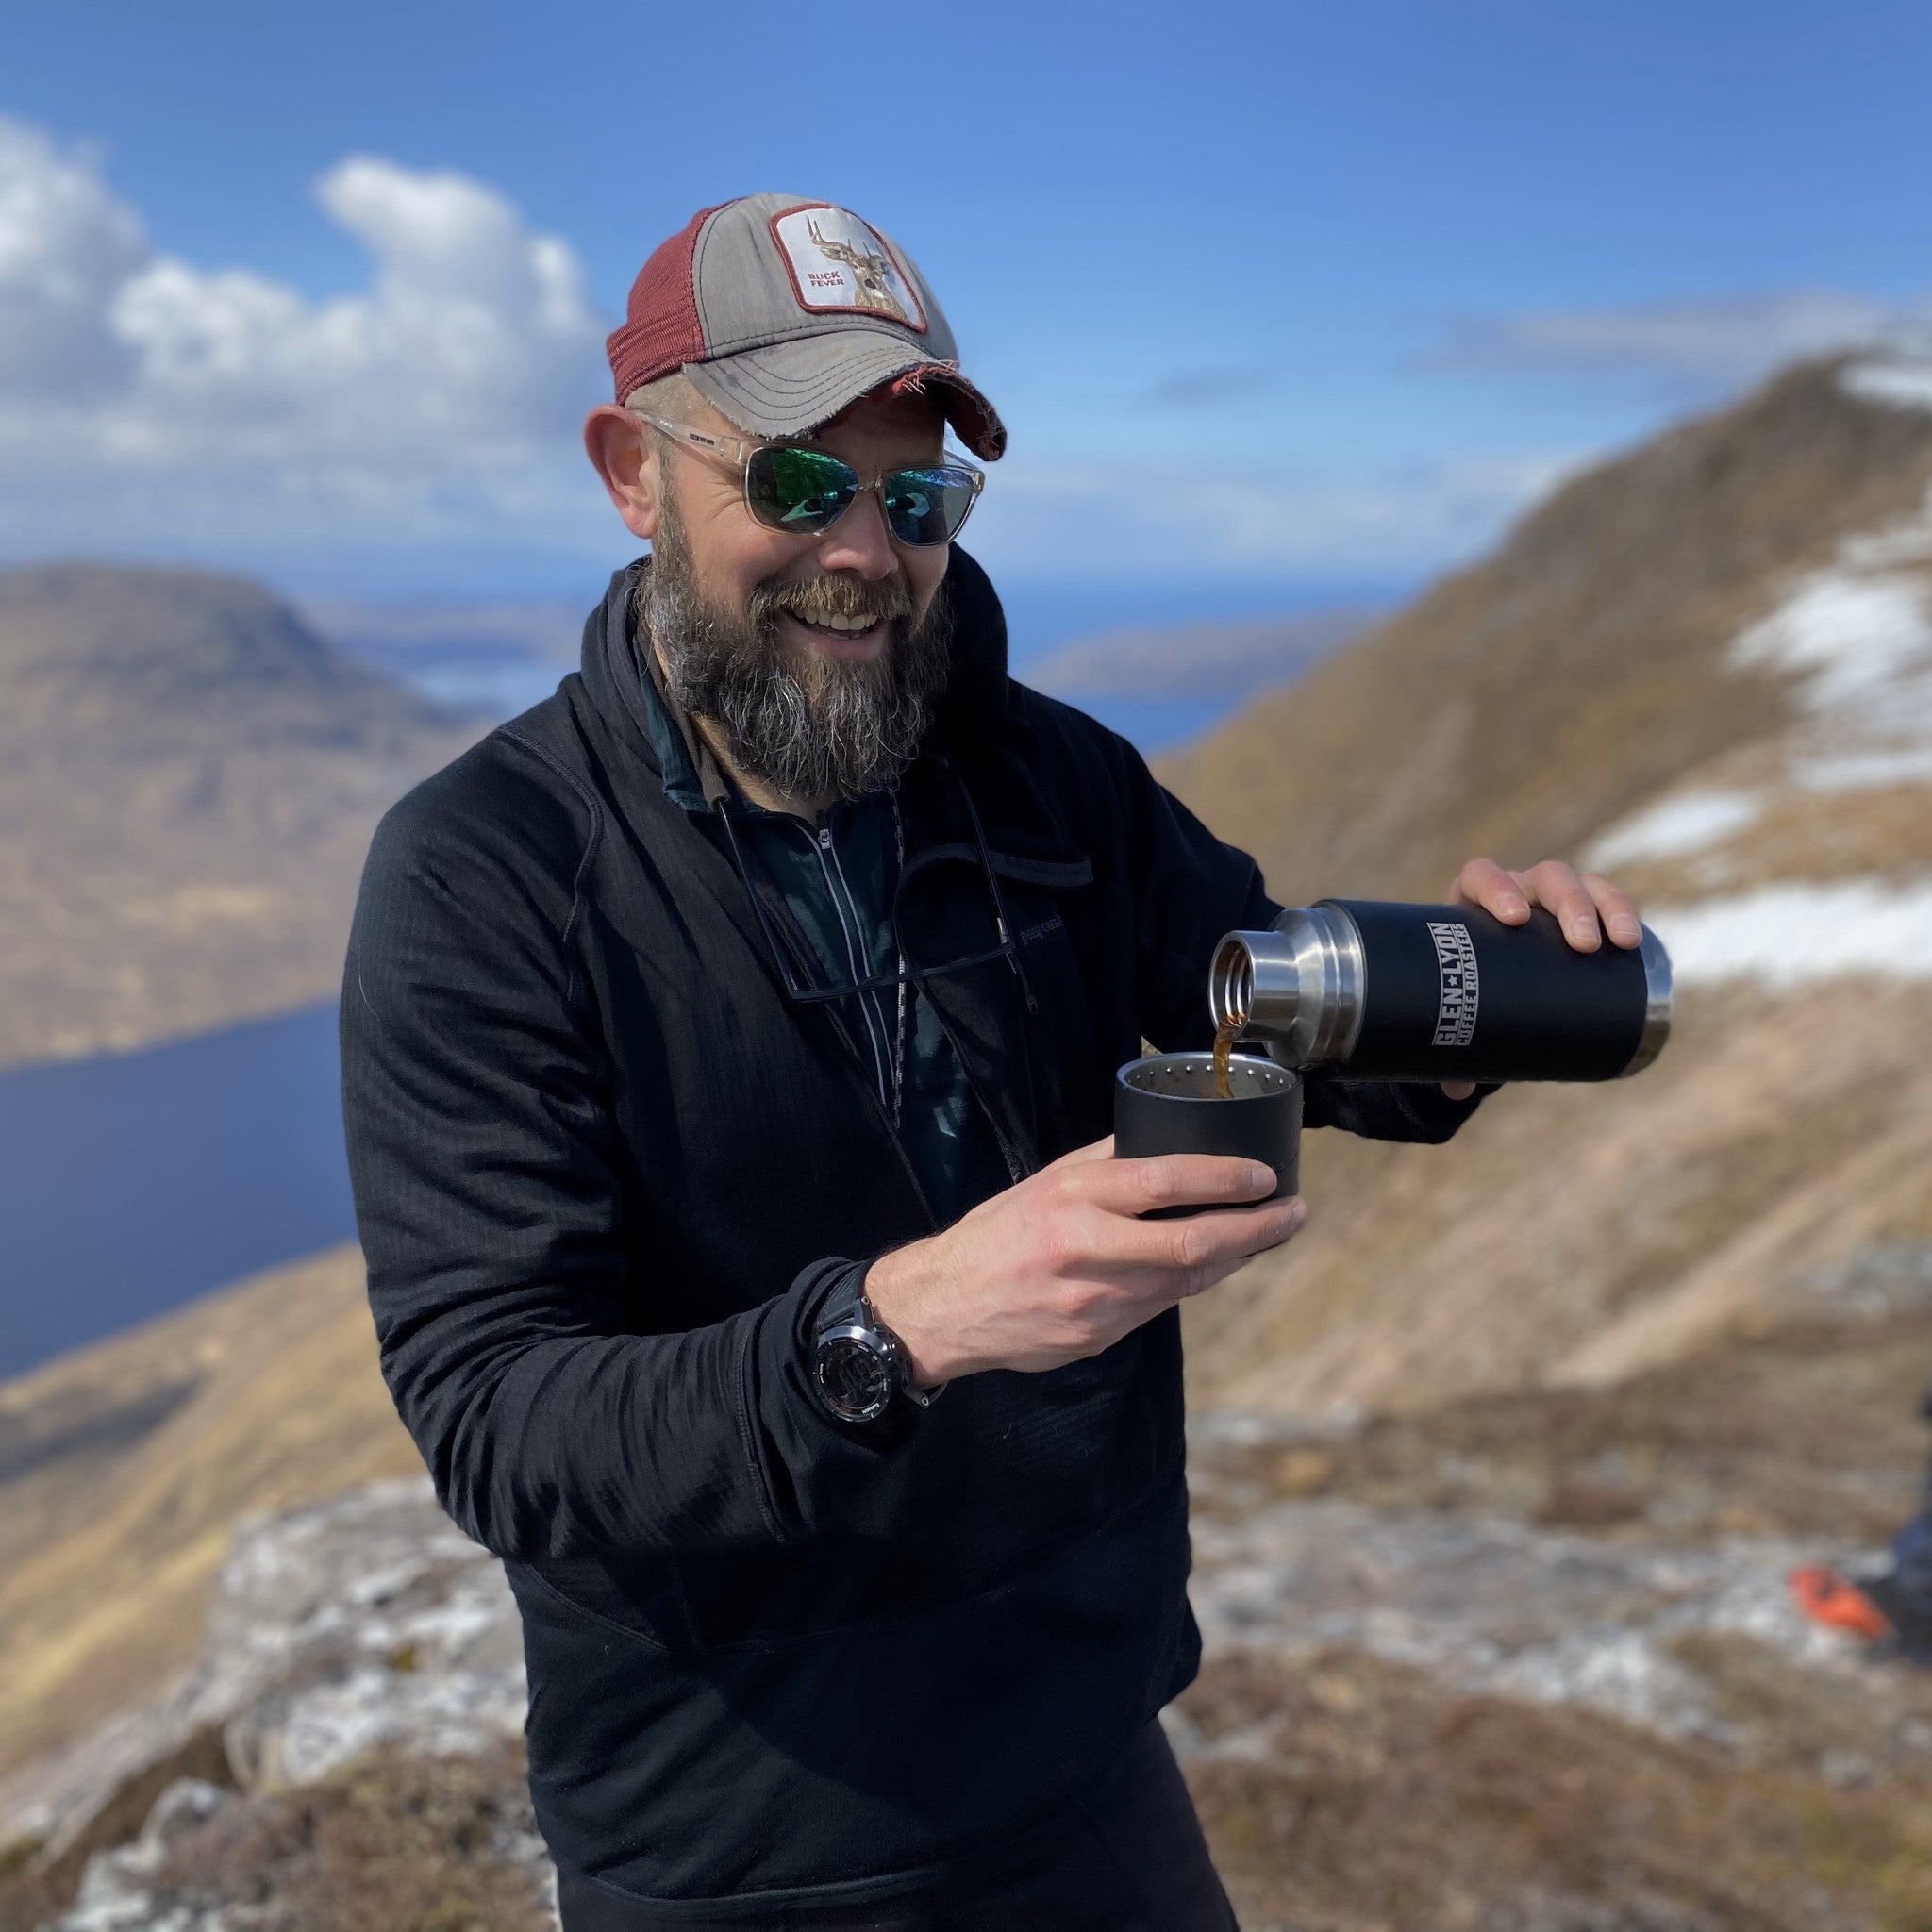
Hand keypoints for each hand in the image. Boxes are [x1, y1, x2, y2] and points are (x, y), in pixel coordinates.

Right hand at [865, 1137, 1305, 1385]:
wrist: (946, 1305)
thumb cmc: (1000, 1233)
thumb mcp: (1045, 1180)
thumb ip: (1105, 1162)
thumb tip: (1167, 1137)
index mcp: (1072, 1195)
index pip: (1166, 1180)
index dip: (1227, 1180)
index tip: (1265, 1177)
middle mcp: (1085, 1246)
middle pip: (1192, 1242)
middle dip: (1256, 1229)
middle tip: (1293, 1213)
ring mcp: (1094, 1299)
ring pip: (1186, 1280)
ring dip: (1235, 1258)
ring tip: (1265, 1236)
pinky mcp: (1096, 1336)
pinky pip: (1159, 1305)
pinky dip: (1192, 1283)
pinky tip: (1212, 1266)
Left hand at [1439, 856, 1643, 1097]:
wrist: (1490, 992)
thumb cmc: (1464, 997)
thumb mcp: (1453, 1016)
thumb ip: (1447, 1051)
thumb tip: (1455, 1091)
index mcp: (1471, 903)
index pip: (1481, 876)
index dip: (1496, 887)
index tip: (1511, 918)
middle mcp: (1515, 892)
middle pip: (1543, 878)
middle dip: (1568, 903)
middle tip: (1582, 944)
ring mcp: (1551, 902)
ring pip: (1582, 886)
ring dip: (1606, 906)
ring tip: (1621, 943)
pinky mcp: (1583, 918)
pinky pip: (1607, 905)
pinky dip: (1622, 915)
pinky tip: (1634, 941)